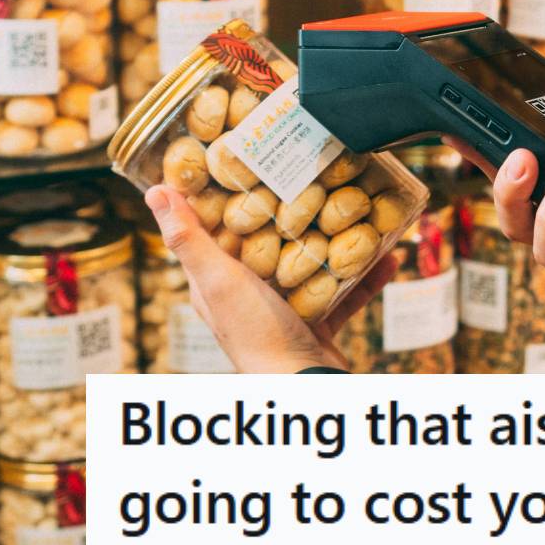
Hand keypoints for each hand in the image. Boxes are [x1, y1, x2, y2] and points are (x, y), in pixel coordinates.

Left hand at [144, 185, 396, 372]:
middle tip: (311, 175)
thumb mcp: (219, 280)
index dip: (225, 196)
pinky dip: (365, 275)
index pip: (214, 231)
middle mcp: (247, 296)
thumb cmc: (256, 336)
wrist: (302, 385)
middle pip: (267, 242)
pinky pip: (345, 292)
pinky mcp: (317, 324)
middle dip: (290, 211)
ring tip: (356, 209)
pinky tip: (389, 254)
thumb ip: (190, 239)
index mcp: (215, 283)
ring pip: (310, 264)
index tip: (246, 160)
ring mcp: (283, 310)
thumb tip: (155, 193)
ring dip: (335, 238)